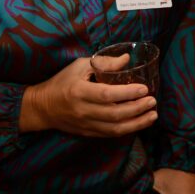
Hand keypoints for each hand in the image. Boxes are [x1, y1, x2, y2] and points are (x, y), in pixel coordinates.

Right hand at [20, 57, 157, 136]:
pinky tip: (139, 122)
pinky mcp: (88, 133)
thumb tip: (127, 59)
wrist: (42, 107)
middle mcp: (82, 111)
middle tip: (153, 102)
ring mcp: (85, 124)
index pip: (106, 95)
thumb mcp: (79, 66)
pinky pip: (110, 134)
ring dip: (137, 123)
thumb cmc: (62, 82)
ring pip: (115, 129)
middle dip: (137, 109)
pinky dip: (127, 129)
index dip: (126, 93)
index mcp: (79, 92)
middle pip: (114, 114)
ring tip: (152, 115)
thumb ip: (103, 63)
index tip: (144, 89)